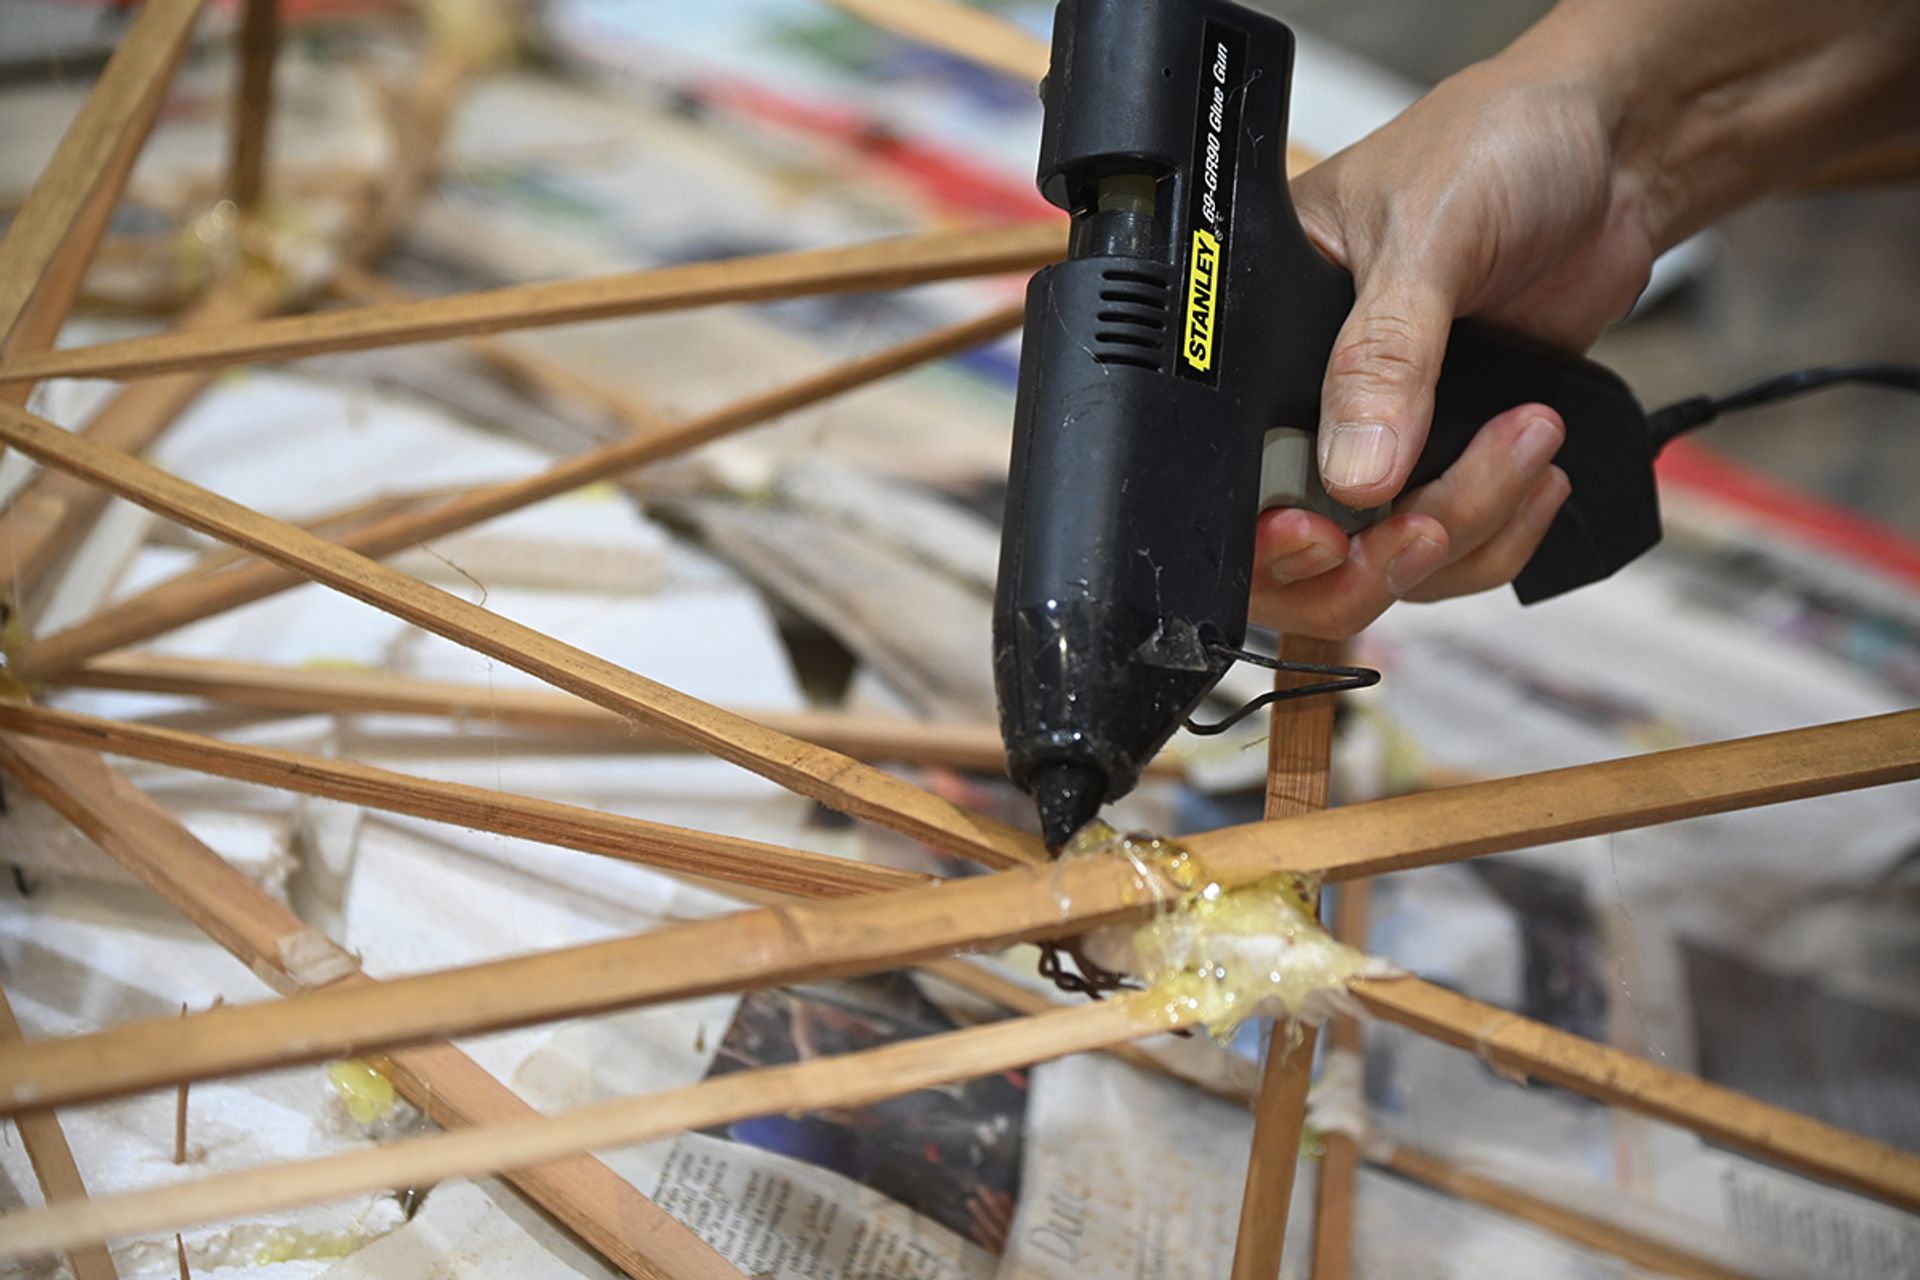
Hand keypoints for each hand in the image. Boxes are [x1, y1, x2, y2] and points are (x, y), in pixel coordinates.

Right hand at [1251, 63, 1656, 636]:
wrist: (1613, 151)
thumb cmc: (1495, 147)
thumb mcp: (1426, 236)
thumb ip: (1386, 357)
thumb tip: (1353, 475)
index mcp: (1262, 335)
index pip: (1233, 468)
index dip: (1268, 531)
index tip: (1325, 535)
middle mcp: (1312, 401)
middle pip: (1307, 552)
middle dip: (1376, 557)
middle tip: (1432, 522)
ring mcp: (1389, 439)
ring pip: (1393, 560)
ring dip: (1468, 529)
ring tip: (1527, 442)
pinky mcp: (1458, 455)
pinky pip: (1461, 547)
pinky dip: (1506, 530)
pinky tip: (1539, 471)